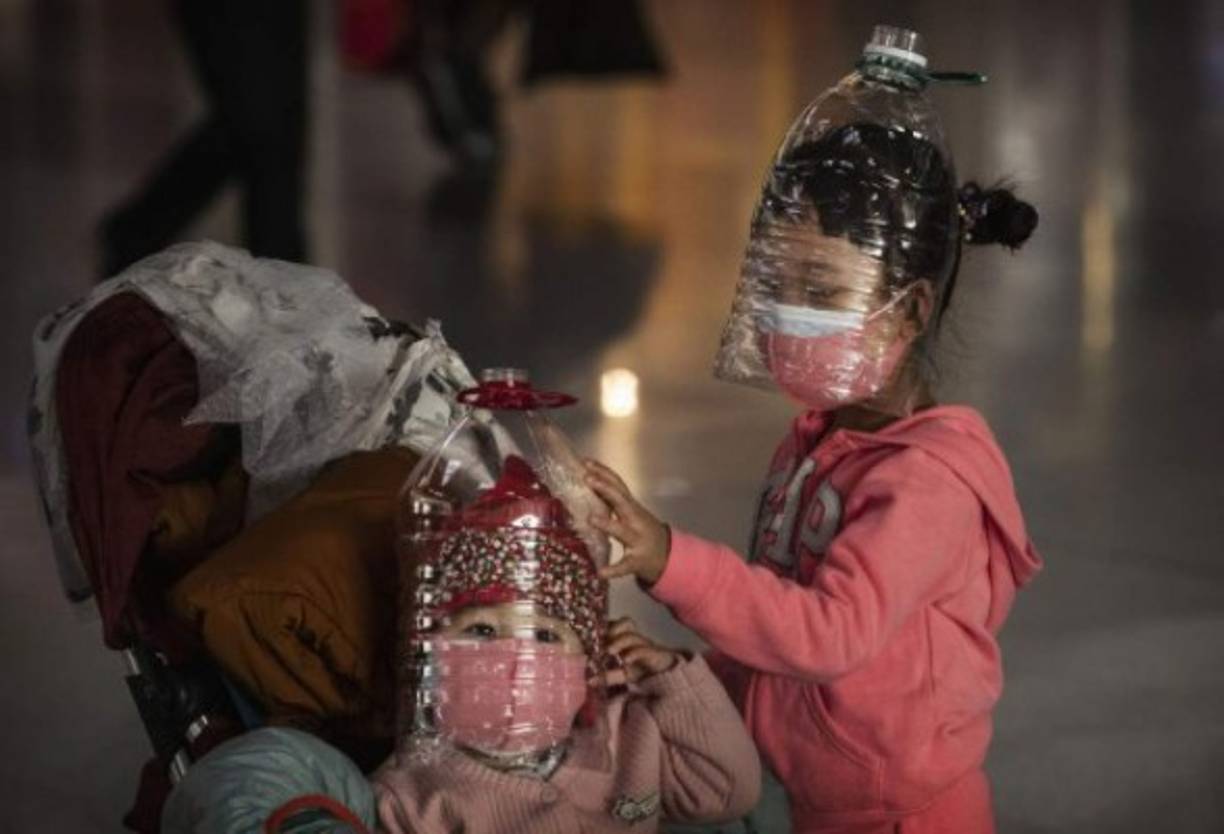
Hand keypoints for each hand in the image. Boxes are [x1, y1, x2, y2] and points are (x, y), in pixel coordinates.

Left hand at [584, 459, 670, 584]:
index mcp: (631, 507)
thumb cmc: (642, 530)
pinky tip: (601, 573)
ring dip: (608, 524)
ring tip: (591, 519)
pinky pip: (624, 566)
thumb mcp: (630, 513)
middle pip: (621, 501)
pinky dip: (613, 570)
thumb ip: (613, 501)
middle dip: (606, 489)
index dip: (603, 473)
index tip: (587, 462)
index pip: (618, 485)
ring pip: (623, 531)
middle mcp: (635, 520)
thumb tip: (588, 482)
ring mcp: (637, 540)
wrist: (667, 555)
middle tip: (588, 479)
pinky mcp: (637, 561)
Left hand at [597, 617, 679, 686]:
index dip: (605, 626)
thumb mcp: (623, 675)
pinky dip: (634, 653)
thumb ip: (608, 676)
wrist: (668, 675)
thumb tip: (590, 680)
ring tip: (610, 651)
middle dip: (614, 628)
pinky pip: (644, 649)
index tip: (592, 636)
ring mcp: (646, 644)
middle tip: (602, 641)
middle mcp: (636, 638)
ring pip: (634, 635)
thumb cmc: (643, 670)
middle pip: (626, 623)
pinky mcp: (655, 654)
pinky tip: (626, 661)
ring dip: (620, 641)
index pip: (616, 624)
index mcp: (627, 638)